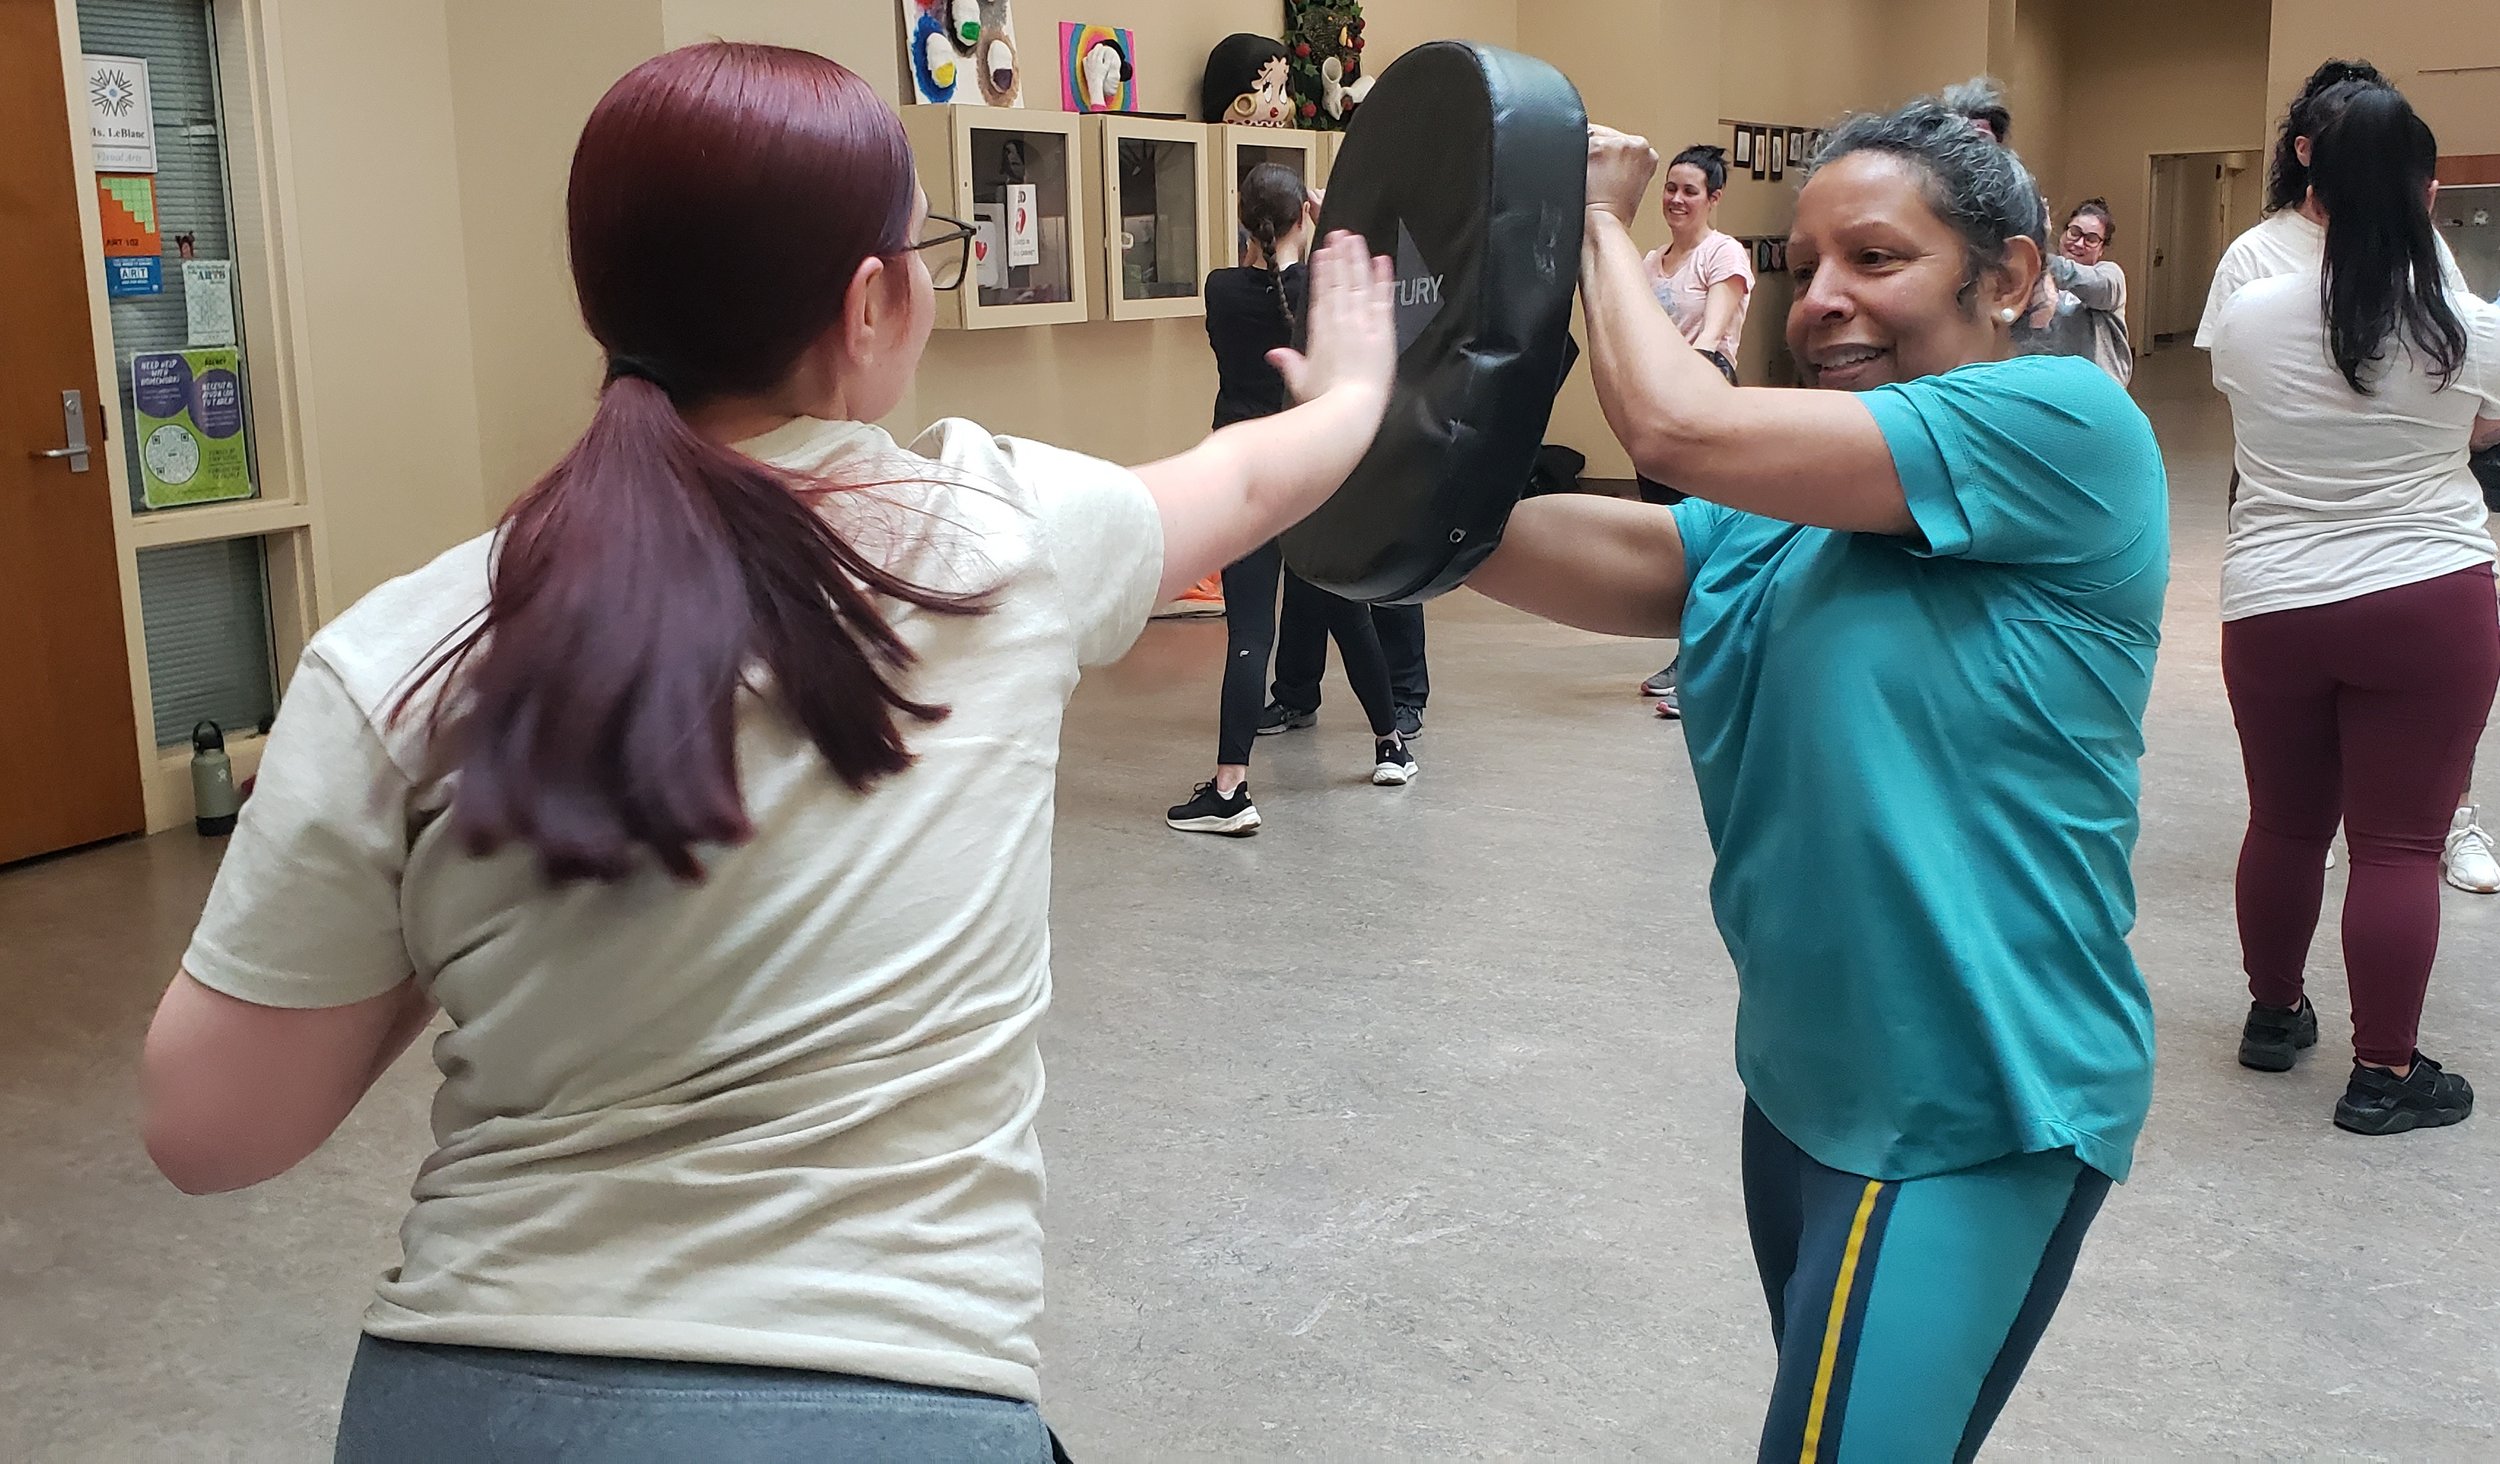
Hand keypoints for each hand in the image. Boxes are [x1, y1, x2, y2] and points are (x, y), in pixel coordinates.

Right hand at [1269, 230, 1394, 407]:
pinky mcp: (1381, 331)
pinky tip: (1383, 261)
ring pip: (1359, 284)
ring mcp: (1361, 324)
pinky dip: (1383, 279)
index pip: (1321, 294)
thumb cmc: (1326, 402)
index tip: (1323, 253)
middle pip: (1339, 282)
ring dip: (1357, 260)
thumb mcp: (1300, 382)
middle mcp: (1340, 323)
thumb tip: (1274, 354)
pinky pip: (1382, 299)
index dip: (1322, 272)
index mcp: (1320, 333)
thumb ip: (1288, 363)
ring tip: (1356, 239)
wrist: (1349, 410)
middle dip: (1339, 257)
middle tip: (1339, 234)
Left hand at [1587, 124, 1658, 224]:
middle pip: (1608, 136)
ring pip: (1592, 136)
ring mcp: (1614, 143)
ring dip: (1587, 152)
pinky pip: (1577, 140)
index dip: (1610, 155)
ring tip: (1591, 176)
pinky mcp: (1596, 146)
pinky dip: (1574, 155)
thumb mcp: (1634, 183)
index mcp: (1647, 153)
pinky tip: (1583, 173)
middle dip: (1599, 151)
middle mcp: (1634, 144)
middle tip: (1597, 176)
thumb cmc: (1616, 212)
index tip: (1606, 167)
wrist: (1604, 222)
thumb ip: (1628, 163)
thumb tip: (1611, 155)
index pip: (1623, 141)